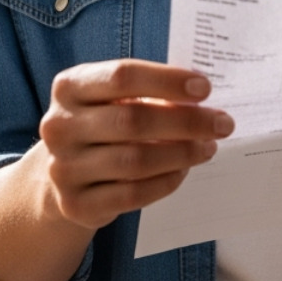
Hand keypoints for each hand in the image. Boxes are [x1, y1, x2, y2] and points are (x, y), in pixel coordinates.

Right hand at [36, 59, 232, 228]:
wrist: (64, 173)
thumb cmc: (103, 123)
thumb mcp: (114, 98)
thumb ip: (150, 92)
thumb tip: (201, 96)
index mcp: (69, 86)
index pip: (122, 76)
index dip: (167, 81)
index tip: (205, 88)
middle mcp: (59, 126)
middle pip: (133, 120)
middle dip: (187, 122)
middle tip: (222, 123)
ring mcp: (63, 168)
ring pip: (135, 161)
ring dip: (181, 154)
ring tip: (207, 147)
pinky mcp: (75, 204)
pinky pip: (132, 194)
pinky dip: (165, 182)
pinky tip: (183, 171)